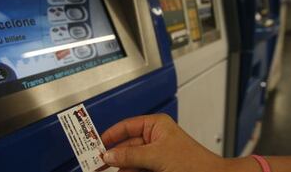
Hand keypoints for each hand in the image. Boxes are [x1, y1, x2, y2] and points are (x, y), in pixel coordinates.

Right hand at [101, 114, 225, 171]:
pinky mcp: (158, 166)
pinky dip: (129, 171)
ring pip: (131, 159)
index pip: (127, 126)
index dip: (110, 134)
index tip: (96, 143)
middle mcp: (155, 136)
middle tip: (96, 162)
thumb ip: (130, 155)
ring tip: (105, 170)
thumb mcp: (156, 155)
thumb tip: (110, 154)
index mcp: (156, 124)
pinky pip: (138, 167)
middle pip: (126, 145)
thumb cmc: (194, 161)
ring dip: (120, 165)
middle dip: (113, 154)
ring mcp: (156, 153)